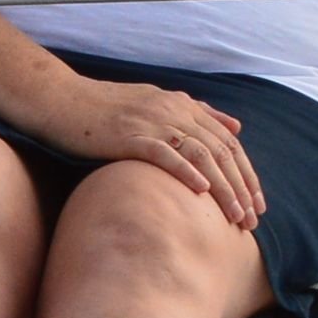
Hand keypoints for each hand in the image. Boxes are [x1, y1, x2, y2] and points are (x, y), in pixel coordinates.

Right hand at [21, 75, 266, 230]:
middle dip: (242, 186)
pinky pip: (164, 154)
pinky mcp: (129, 135)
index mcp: (180, 104)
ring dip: (223, 187)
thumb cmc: (104, 107)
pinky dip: (186, 172)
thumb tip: (236, 126)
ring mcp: (151, 121)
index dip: (246, 172)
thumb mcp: (156, 102)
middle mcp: (172, 110)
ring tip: (236, 215)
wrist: (59, 99)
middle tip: (253, 218)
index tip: (258, 202)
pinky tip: (201, 192)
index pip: (228, 140)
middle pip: (221, 150)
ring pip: (201, 154)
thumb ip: (197, 112)